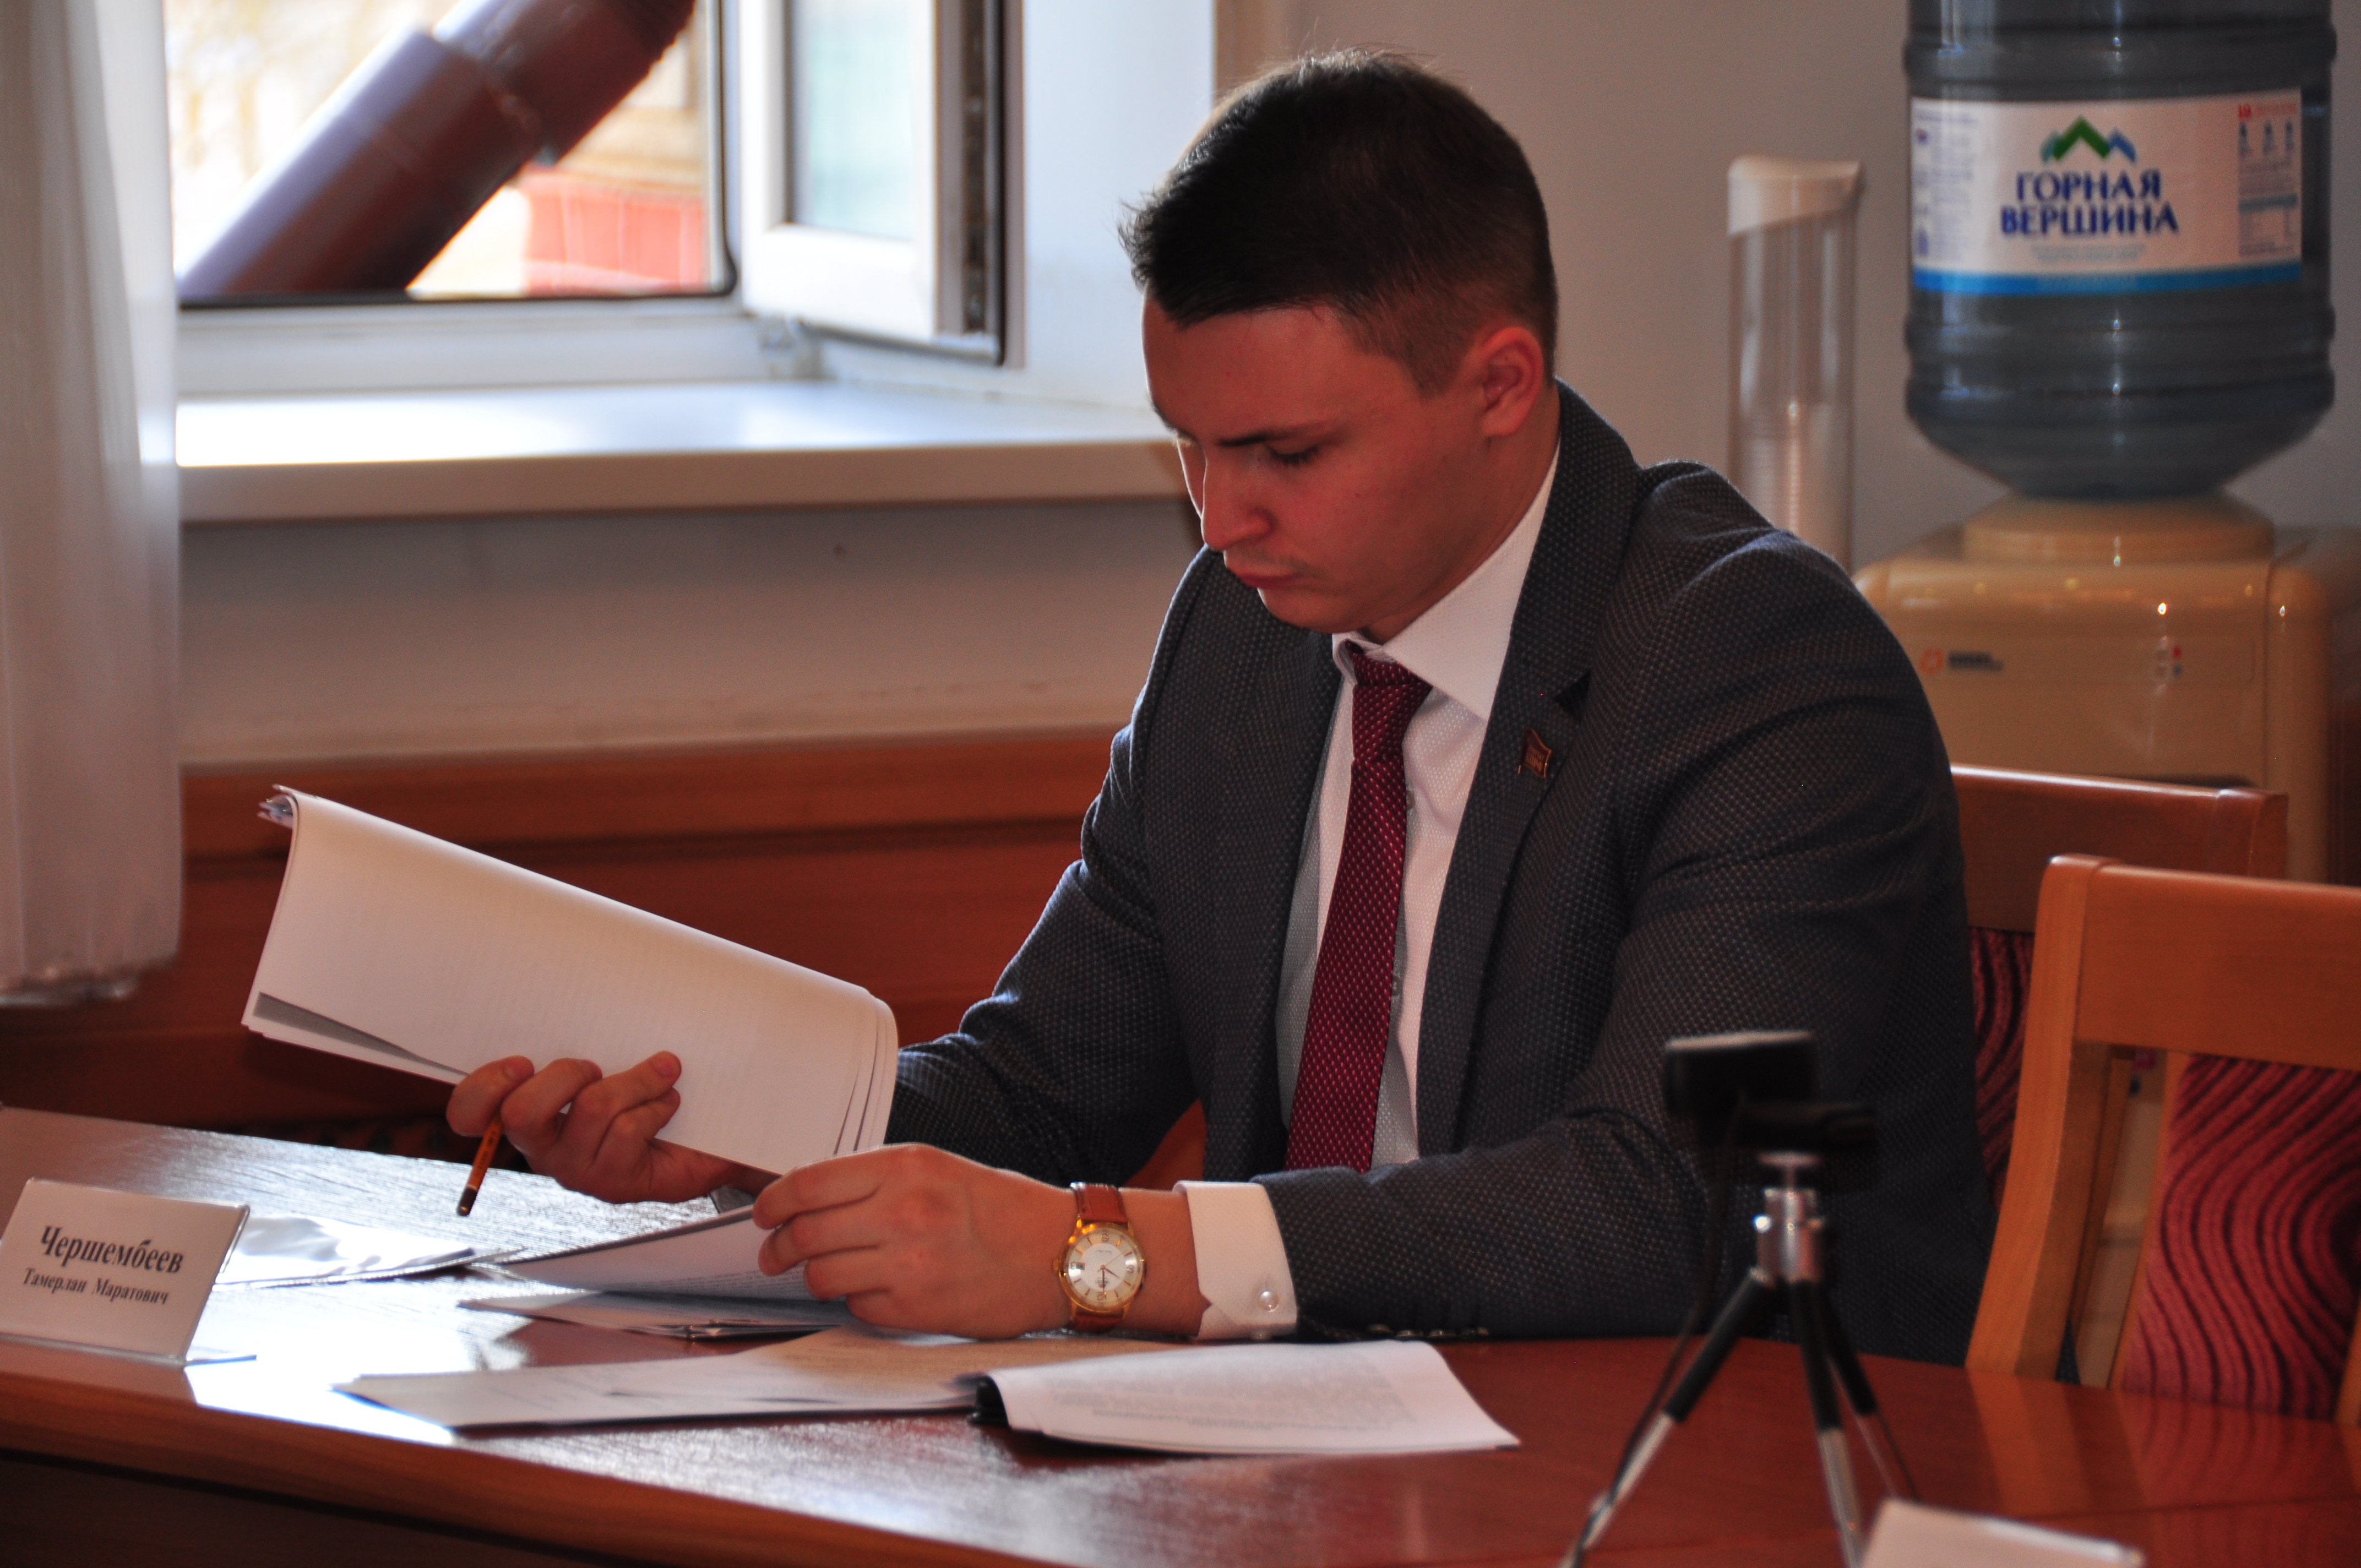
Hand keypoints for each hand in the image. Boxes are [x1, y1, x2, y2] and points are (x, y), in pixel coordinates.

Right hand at [446, 1053, 765, 1205]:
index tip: (520, 1061)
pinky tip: (669, 1105)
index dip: (483, 1088)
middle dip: (566, 1075)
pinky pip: (629, 1129)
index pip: (469, 1114)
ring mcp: (576, 1168)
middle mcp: (541, 1147)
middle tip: (595, 1066)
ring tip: (662, 1074)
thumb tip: (587, 984)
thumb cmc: (642, 1093)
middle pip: (523, 1113)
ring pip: (592, 1109)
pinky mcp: (613, 1182)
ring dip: (636, 1080)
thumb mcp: (607, 1059)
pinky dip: (657, 1106)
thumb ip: (585, 1037)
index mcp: (525, 1114)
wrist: (700, 1143)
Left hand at [753, 1145, 1206, 1338]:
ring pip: (822, 1274)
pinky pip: (857, 1307)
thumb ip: (878, 1179)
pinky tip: (876, 1290)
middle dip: (778, 1247)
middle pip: (805, 1232)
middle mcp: (902, 1210)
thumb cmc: (1003, 1210)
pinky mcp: (915, 1308)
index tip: (764, 1213)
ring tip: (823, 1274)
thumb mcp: (940, 1169)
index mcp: (906, 1166)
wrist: (1062, 1253)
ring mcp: (907, 1262)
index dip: (773, 1202)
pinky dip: (857, 1301)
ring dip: (814, 1277)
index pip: (808, 1183)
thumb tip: (812, 1199)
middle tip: (774, 1253)